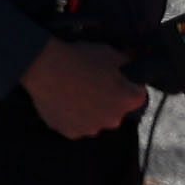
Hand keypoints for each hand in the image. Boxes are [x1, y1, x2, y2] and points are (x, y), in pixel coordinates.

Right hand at [23, 38, 144, 137]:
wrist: (46, 68)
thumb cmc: (79, 59)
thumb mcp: (110, 53)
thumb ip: (126, 63)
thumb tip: (131, 63)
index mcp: (127, 100)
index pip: (138, 95)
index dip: (129, 85)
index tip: (118, 79)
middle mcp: (112, 120)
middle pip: (116, 110)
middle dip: (109, 99)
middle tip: (93, 83)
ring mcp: (90, 128)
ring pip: (95, 119)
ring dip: (90, 109)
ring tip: (75, 91)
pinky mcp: (70, 132)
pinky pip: (75, 124)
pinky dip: (72, 115)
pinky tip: (64, 99)